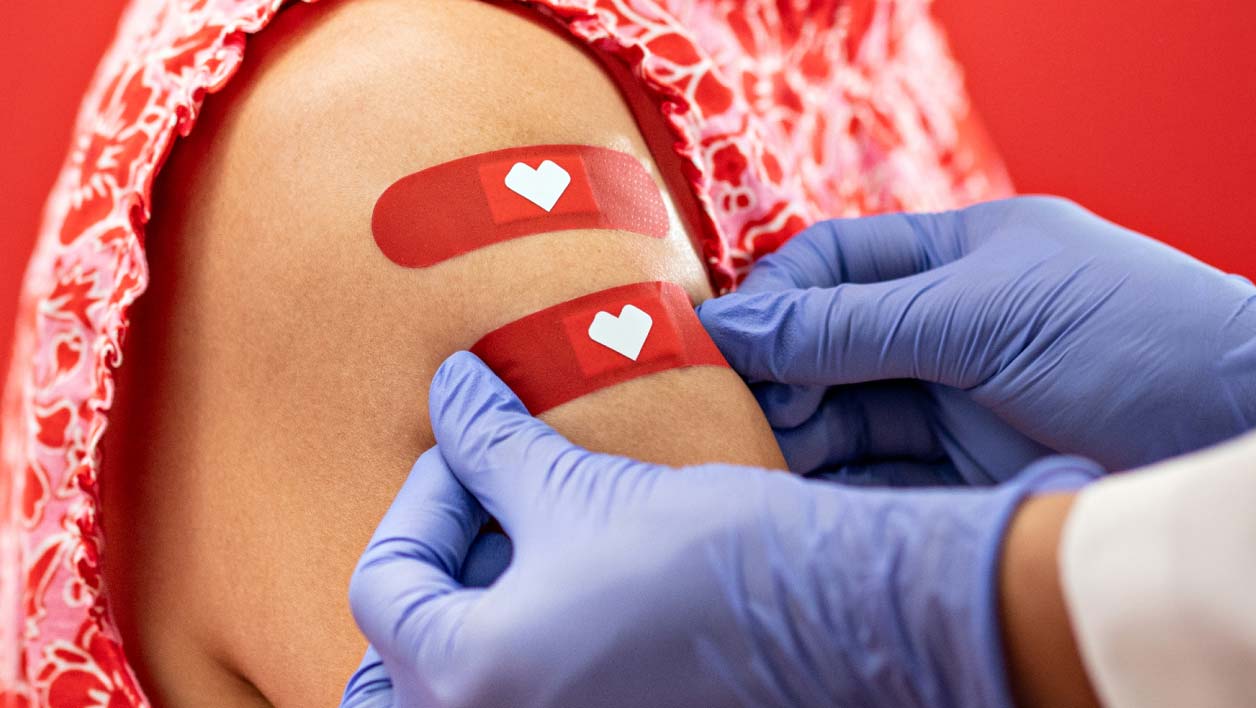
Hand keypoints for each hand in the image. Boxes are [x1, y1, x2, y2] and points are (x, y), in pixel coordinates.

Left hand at [340, 351, 1097, 707]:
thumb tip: (452, 393)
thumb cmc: (711, 559)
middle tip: (490, 498)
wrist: (835, 613)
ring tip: (524, 535)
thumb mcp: (578, 486)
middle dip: (443, 558)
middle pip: (412, 645)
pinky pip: (528, 687)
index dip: (422, 498)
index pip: (383, 586)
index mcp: (470, 682)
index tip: (474, 451)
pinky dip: (526, 635)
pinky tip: (572, 575)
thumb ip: (490, 442)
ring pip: (463, 673)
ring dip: (477, 602)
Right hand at [698, 196, 1255, 480]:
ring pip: (840, 417)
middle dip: (774, 373)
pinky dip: (830, 486)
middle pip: (824, 346)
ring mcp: (953, 407)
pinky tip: (798, 492)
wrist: (1233, 434)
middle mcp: (944, 331)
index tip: (720, 339)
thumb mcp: (984, 313)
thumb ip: (854, 322)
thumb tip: (738, 322)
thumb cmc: (1135, 340)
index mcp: (955, 260)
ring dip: (792, 432)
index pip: (833, 264)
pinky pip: (872, 479)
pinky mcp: (960, 480)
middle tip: (728, 408)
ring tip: (755, 454)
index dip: (773, 299)